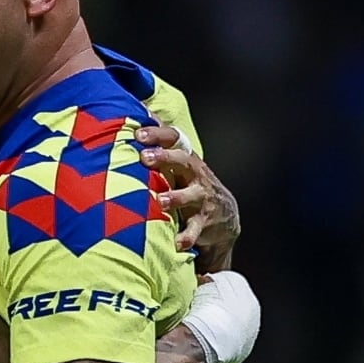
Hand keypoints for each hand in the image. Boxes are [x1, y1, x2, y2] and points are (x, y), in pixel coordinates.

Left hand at [139, 122, 239, 275]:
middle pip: (183, 162)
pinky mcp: (203, 223)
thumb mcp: (180, 166)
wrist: (225, 216)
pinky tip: (176, 243)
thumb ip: (162, 147)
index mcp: (187, 159)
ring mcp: (201, 199)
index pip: (175, 139)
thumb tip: (139, 119)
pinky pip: (194, 231)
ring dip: (176, 197)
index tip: (139, 134)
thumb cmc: (191, 186)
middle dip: (165, 158)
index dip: (158, 134)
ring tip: (161, 200)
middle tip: (145, 158)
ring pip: (191, 196)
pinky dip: (186, 237)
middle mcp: (196, 176)